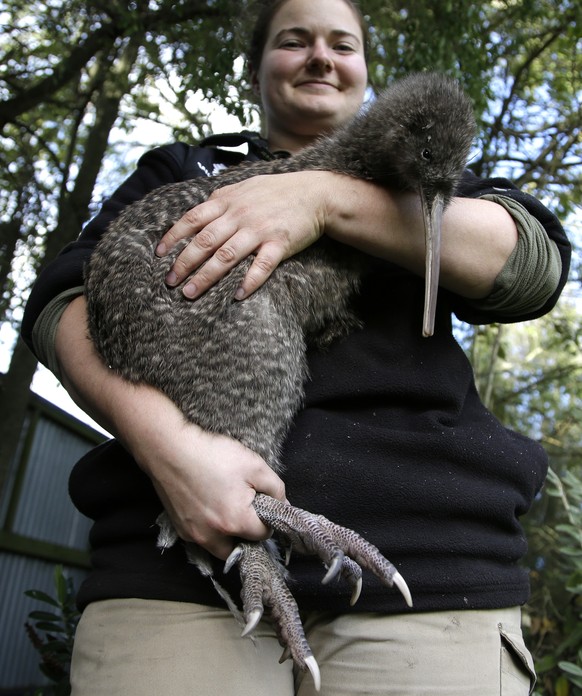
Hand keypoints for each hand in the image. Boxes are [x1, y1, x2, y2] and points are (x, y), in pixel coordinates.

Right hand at [137, 421, 286, 560]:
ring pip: (219, 547)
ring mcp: (192, 535)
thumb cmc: (212, 455)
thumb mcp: (254, 465)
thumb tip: (283, 505)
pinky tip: (208, 506)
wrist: (169, 449)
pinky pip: (201, 538)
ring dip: (227, 535)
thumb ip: (276, 489)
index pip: (263, 534)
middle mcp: (213, 536)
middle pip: (241, 548)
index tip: (262, 503)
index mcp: (236, 522)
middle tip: (246, 509)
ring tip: (227, 509)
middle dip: (247, 533)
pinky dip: (209, 529)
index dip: (268, 518)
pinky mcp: (179, 528)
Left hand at [155, 171, 331, 298]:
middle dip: (183, 263)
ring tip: (191, 293)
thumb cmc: (279, 191)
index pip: (193, 219)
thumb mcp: (245, 187)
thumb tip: (200, 214)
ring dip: (206, 276)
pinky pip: (261, 266)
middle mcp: (240, 215)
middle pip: (204, 241)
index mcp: (228, 201)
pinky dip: (249, 282)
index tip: (160, 254)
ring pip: (226, 256)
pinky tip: (237, 295)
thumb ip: (222, 199)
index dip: (174, 237)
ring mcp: (259, 229)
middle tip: (170, 282)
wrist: (316, 193)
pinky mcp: (279, 243)